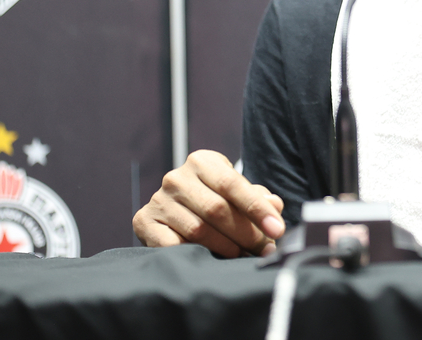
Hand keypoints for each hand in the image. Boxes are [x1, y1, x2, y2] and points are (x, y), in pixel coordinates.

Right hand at [133, 150, 285, 257]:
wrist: (175, 210)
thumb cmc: (214, 199)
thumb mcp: (236, 192)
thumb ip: (257, 198)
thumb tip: (275, 206)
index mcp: (202, 162)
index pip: (232, 184)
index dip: (257, 208)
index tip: (277, 229)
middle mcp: (176, 177)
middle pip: (217, 209)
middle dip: (246, 233)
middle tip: (264, 249)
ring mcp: (158, 200)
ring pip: (198, 230)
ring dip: (227, 248)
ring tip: (244, 256)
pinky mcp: (144, 222)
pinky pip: (173, 245)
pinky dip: (196, 255)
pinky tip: (212, 259)